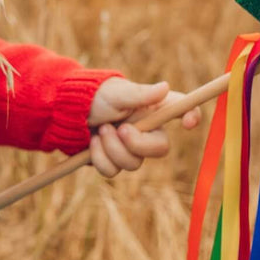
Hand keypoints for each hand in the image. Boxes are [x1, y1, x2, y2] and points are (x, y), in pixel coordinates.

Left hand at [87, 77, 201, 178]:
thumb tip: (165, 87)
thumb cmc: (95, 96)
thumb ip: (139, 94)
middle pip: (161, 149)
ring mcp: (131, 148)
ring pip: (134, 164)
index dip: (192, 116)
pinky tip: (92, 143)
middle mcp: (147, 130)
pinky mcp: (114, 161)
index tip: (187, 123)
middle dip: (137, 143)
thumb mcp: (116, 92)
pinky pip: (113, 171)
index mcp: (153, 108)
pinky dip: (99, 158)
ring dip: (112, 148)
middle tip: (120, 129)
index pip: (182, 110)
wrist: (67, 113)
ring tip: (101, 130)